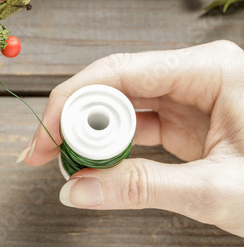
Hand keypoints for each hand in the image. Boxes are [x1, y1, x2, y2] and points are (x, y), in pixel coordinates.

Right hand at [20, 40, 243, 236]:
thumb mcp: (217, 190)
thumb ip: (142, 188)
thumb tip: (76, 190)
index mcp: (209, 69)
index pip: (120, 71)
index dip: (72, 100)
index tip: (44, 133)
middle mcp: (193, 75)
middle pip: (113, 86)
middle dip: (73, 119)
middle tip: (45, 153)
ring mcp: (187, 97)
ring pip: (120, 106)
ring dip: (89, 134)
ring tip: (62, 160)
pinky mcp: (184, 121)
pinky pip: (134, 126)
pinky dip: (109, 146)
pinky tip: (91, 162)